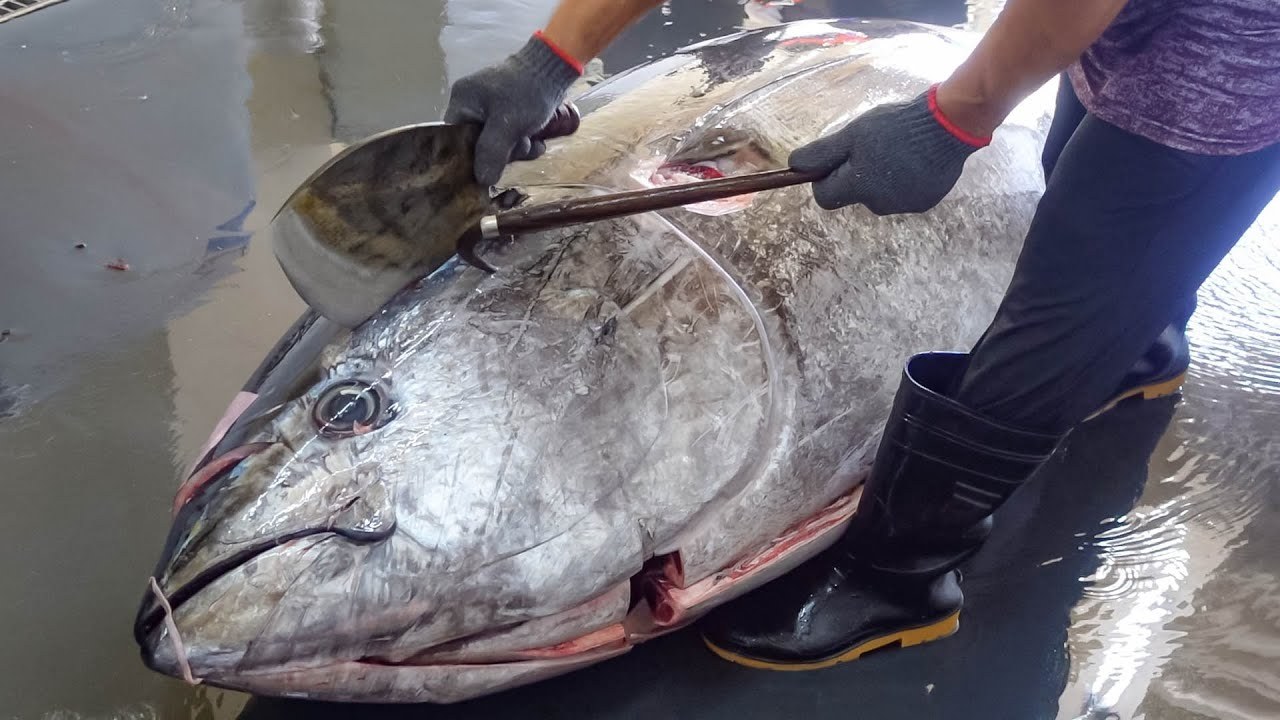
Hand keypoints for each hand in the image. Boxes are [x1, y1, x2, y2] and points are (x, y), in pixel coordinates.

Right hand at [445, 33, 582, 185]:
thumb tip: (482, 180)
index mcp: (461, 101)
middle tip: (522, 147)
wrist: (555, 67)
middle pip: (477, 144)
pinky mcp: (506, 110)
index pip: (455, 139)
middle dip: (503, 153)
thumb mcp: (509, 125)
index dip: (471, 157)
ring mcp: (488, 107)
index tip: (491, 166)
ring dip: (517, 148)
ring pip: (496, 143)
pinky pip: (508, 135)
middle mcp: (470, 104)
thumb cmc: (528, 92)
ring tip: (534, 142)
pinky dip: (522, 141)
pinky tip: (537, 140)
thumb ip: (492, 153)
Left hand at [789, 85, 989, 214]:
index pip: (825, 197)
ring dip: (882, 176)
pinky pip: (904, 193)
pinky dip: (905, 179)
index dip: (825, 177)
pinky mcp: (925, 202)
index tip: (837, 158)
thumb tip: (794, 166)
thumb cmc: (896, 127)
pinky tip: (916, 158)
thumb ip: (822, 154)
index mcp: (858, 189)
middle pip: (854, 194)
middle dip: (857, 174)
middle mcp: (879, 205)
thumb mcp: (853, 134)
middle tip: (874, 146)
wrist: (949, 125)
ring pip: (880, 194)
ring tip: (899, 149)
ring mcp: (904, 206)